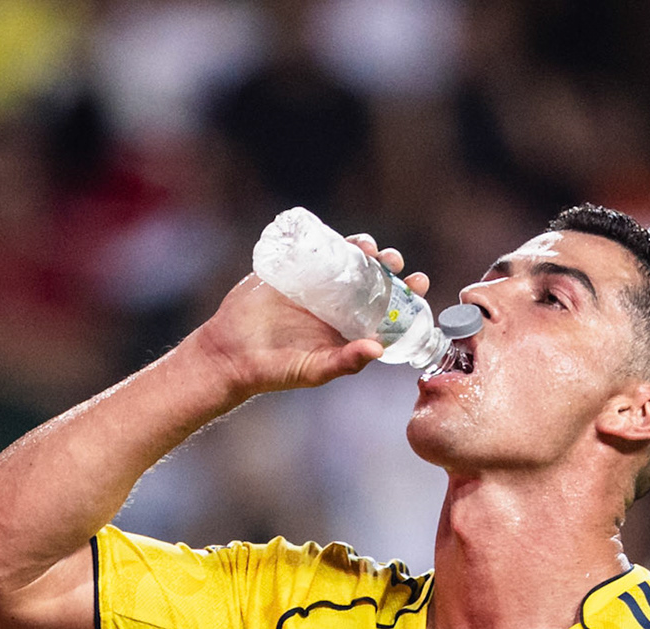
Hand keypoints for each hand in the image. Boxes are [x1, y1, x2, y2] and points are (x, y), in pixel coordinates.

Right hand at [191, 234, 430, 399]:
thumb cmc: (276, 370)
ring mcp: (314, 286)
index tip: (419, 283)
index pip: (386, 308)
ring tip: (370, 247)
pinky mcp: (291, 272)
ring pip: (346, 261)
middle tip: (395, 261)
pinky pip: (314, 251)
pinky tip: (341, 238)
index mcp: (349, 329)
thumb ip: (346, 361)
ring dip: (362, 250)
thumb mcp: (315, 369)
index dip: (405, 295)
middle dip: (387, 267)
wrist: (230, 354)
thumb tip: (378, 349)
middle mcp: (336, 306)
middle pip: (371, 279)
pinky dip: (329, 240)